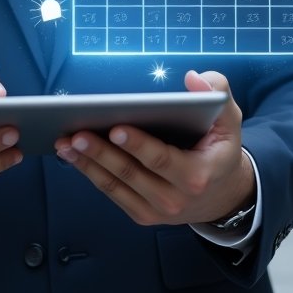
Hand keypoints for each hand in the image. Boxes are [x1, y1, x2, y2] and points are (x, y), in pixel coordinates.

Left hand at [54, 70, 253, 226]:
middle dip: (101, 152)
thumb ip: (216, 92)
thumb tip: (192, 78)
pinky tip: (72, 156)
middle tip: (76, 134)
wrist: (222, 194)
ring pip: (115, 186)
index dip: (137, 144)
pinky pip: (112, 193)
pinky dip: (90, 174)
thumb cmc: (219, 148)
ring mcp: (156, 210)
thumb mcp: (228, 117)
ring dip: (87, 164)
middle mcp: (175, 199)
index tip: (115, 127)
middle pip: (130, 173)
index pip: (161, 159)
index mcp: (197, 175)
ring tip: (64, 144)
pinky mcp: (142, 214)